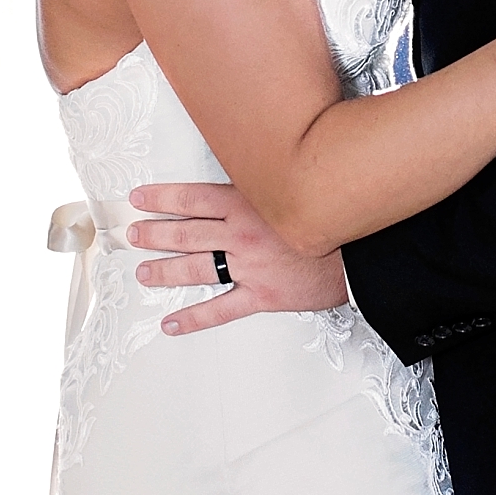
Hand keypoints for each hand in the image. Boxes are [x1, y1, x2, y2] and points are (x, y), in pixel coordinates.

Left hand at [123, 177, 333, 332]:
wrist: (362, 251)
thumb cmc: (330, 216)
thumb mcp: (292, 188)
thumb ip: (263, 184)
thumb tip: (243, 171)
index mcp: (247, 203)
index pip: (192, 198)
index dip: (161, 198)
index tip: (139, 199)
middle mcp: (241, 234)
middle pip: (186, 233)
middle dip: (154, 234)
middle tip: (133, 235)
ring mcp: (249, 267)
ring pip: (196, 268)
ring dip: (165, 271)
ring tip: (144, 272)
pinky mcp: (262, 295)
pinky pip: (220, 310)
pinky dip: (193, 319)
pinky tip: (171, 323)